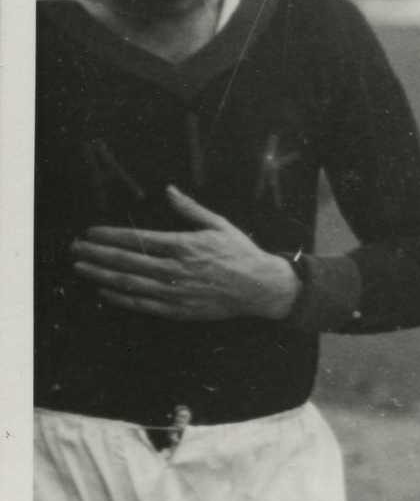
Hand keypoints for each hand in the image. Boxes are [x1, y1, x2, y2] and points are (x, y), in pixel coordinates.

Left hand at [72, 186, 300, 321]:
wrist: (261, 287)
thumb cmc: (241, 254)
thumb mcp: (219, 225)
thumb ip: (190, 209)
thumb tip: (169, 191)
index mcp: (183, 245)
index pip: (136, 239)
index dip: (109, 236)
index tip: (90, 233)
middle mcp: (175, 269)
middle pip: (126, 261)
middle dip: (96, 254)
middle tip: (76, 249)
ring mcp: (175, 291)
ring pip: (129, 283)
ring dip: (101, 275)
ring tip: (81, 268)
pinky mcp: (179, 310)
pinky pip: (143, 304)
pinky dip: (121, 298)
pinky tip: (104, 291)